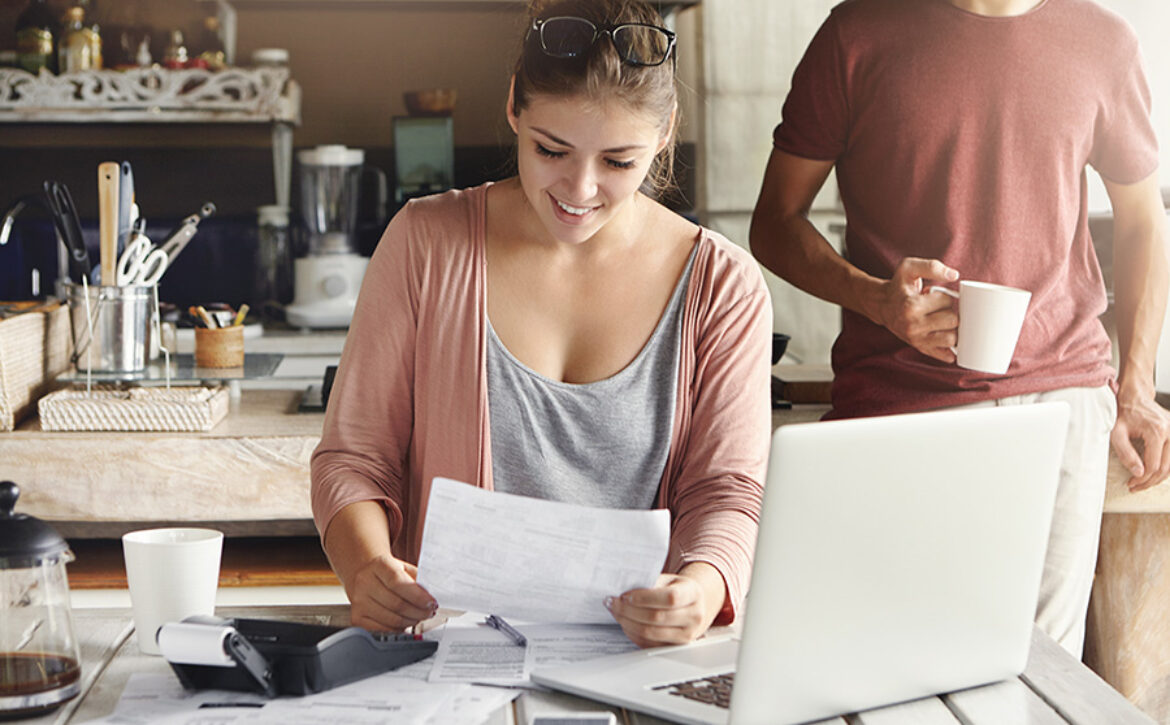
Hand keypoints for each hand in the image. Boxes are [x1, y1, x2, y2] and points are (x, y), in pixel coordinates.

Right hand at [345, 553, 437, 631]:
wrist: (366, 575)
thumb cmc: (389, 572)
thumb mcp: (404, 568)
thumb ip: (419, 579)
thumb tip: (435, 595)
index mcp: (379, 565)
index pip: (398, 583)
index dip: (418, 596)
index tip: (432, 603)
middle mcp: (365, 582)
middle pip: (396, 604)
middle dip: (419, 611)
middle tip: (430, 612)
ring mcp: (359, 601)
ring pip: (391, 620)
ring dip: (411, 621)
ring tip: (420, 616)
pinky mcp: (356, 617)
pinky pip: (382, 630)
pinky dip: (399, 630)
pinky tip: (406, 623)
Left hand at [606, 565, 723, 647]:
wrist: (693, 606)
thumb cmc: (677, 590)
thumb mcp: (668, 580)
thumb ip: (650, 584)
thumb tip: (622, 588)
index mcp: (693, 593)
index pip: (670, 598)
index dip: (644, 598)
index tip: (626, 595)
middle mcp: (694, 616)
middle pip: (656, 617)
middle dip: (629, 610)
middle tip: (613, 602)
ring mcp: (687, 635)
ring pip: (650, 632)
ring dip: (627, 622)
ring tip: (615, 612)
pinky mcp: (675, 647)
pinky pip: (648, 643)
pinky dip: (632, 633)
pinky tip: (625, 622)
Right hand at [871, 258, 960, 362]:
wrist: (881, 305)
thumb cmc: (898, 286)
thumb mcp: (909, 268)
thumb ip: (931, 266)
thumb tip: (954, 275)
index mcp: (911, 306)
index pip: (946, 301)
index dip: (946, 295)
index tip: (937, 295)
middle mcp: (913, 325)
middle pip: (952, 320)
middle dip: (950, 311)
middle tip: (941, 308)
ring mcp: (917, 339)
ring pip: (951, 339)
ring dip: (952, 328)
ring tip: (944, 320)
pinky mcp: (920, 347)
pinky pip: (945, 355)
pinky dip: (951, 349)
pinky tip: (946, 336)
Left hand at [1112, 391, 1169, 491]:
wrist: (1134, 397)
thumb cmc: (1123, 413)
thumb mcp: (1116, 433)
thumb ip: (1126, 453)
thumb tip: (1138, 473)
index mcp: (1157, 431)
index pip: (1154, 464)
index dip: (1142, 478)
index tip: (1131, 483)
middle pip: (1166, 467)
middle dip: (1150, 481)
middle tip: (1136, 487)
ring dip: (1158, 477)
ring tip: (1142, 483)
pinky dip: (1164, 468)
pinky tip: (1151, 473)